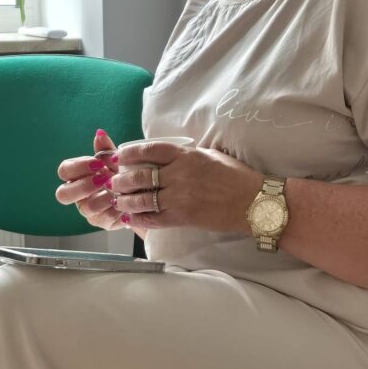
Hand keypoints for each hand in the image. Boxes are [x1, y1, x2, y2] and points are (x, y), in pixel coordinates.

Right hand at [55, 129, 132, 232]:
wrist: (143, 192)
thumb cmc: (122, 173)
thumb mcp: (115, 161)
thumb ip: (106, 149)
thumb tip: (100, 134)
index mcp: (77, 177)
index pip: (64, 171)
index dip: (78, 167)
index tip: (97, 164)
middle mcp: (78, 196)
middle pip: (63, 194)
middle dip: (83, 186)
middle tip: (103, 179)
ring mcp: (89, 211)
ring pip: (87, 208)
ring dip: (103, 197)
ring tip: (118, 190)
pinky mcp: (103, 223)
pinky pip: (106, 218)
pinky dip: (117, 208)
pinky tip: (127, 200)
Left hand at [110, 142, 263, 232]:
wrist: (253, 202)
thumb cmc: (236, 177)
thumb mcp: (209, 156)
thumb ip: (185, 156)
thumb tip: (165, 157)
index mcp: (186, 156)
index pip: (149, 150)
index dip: (130, 153)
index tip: (119, 156)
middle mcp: (180, 174)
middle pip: (140, 176)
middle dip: (121, 180)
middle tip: (114, 182)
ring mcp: (180, 197)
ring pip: (142, 199)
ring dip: (125, 200)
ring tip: (118, 201)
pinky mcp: (183, 217)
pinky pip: (153, 218)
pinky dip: (138, 219)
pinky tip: (130, 218)